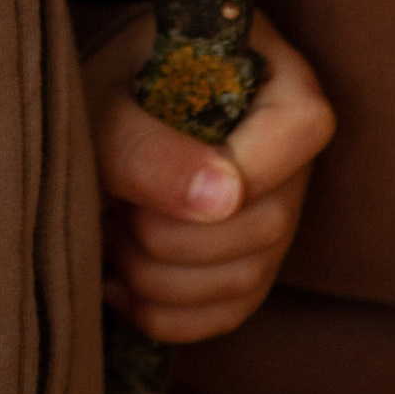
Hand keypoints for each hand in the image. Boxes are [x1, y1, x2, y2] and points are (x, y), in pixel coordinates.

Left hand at [85, 6, 335, 342]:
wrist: (97, 104)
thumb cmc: (107, 84)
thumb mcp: (111, 102)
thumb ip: (153, 148)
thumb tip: (224, 199)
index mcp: (278, 80)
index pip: (297, 130)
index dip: (232, 172)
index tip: (152, 187)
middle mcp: (292, 151)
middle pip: (266, 222)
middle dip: (171, 233)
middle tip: (111, 206)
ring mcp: (278, 211)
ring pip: (245, 278)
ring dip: (160, 276)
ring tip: (109, 234)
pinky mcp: (252, 261)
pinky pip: (229, 313)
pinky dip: (167, 314)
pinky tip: (117, 285)